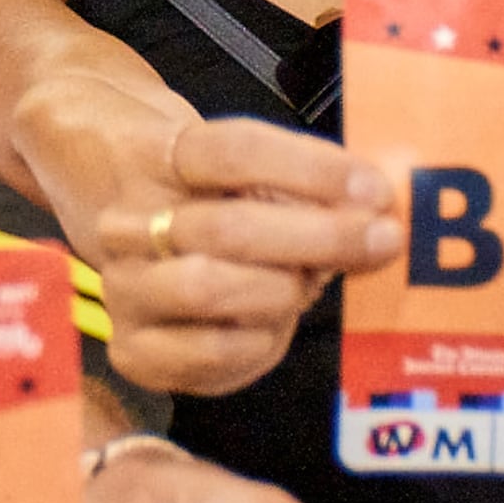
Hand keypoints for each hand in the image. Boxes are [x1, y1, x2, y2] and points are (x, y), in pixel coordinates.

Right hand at [25, 89, 402, 397]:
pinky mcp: (132, 350)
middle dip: (317, 237)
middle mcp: (129, 220)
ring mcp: (123, 287)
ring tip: (308, 284)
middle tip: (380, 240)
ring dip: (279, 289)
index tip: (374, 188)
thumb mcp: (248, 176)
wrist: (129, 238)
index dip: (310, 169)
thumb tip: (378, 214)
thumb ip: (308, 190)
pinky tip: (275, 325)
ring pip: (209, 288)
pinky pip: (211, 352)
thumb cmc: (208, 200)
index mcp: (159, 156)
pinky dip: (260, 342)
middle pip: (226, 226)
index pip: (234, 151)